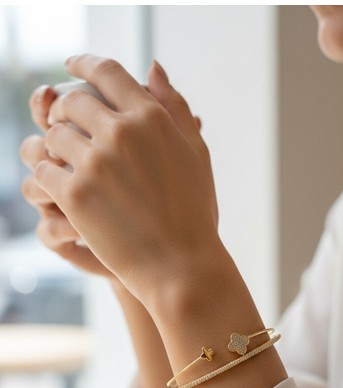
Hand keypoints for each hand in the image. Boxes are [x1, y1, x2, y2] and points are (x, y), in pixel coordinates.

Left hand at [34, 55, 220, 311]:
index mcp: (151, 118)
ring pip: (52, 136)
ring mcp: (96, 163)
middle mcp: (121, 133)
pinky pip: (43, 172)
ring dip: (54, 147)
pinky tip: (60, 189)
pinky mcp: (75, 195)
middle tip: (64, 124)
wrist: (182, 266)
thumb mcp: (195, 154)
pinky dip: (47, 178)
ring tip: (63, 162)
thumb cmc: (194, 213)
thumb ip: (175, 107)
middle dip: (64, 110)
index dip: (82, 64)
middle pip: (72, 101)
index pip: (106, 72)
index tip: (70, 65)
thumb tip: (153, 68)